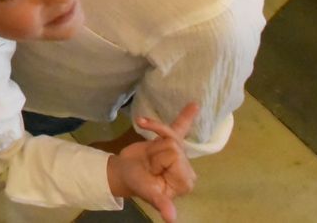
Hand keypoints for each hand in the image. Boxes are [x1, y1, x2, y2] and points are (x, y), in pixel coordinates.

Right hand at [106, 103, 199, 221]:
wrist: (123, 172)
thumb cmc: (135, 184)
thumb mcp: (147, 192)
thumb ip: (161, 202)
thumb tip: (170, 218)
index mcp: (185, 181)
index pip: (175, 156)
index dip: (159, 159)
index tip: (152, 170)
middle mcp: (186, 167)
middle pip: (173, 144)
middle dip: (155, 151)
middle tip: (148, 164)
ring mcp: (179, 153)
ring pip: (169, 132)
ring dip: (152, 139)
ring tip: (146, 153)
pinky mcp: (169, 141)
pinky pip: (180, 126)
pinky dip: (187, 116)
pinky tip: (194, 105)